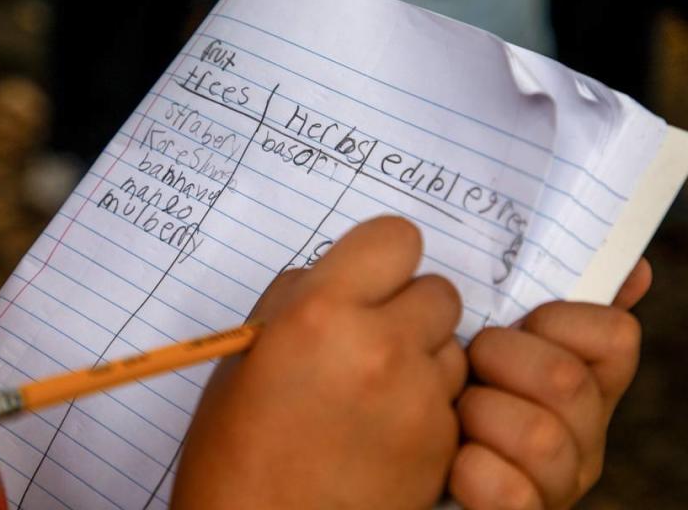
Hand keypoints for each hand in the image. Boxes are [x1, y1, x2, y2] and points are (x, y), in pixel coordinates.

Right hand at [173, 216, 466, 508]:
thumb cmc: (236, 448)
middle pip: (438, 291)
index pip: (397, 238)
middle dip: (409, 309)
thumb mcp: (248, 351)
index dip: (384, 257)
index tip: (370, 278)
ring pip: (451, 346)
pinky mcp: (441, 445)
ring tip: (374, 394)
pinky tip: (383, 433)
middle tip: (372, 339)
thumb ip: (299, 297)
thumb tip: (340, 276)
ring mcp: (418, 400)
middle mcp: (380, 347)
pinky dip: (426, 407)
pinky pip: (451, 400)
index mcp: (321, 313)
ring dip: (423, 358)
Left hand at [449, 259, 651, 508]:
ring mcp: (557, 483)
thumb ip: (543, 299)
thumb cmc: (449, 390)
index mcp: (586, 382)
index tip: (525, 320)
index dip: (563, 318)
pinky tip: (452, 462)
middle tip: (470, 359)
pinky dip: (471, 471)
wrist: (407, 466)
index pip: (615, 334)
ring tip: (455, 412)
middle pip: (568, 379)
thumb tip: (635, 266)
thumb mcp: (494, 342)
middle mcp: (584, 435)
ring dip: (481, 414)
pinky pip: (510, 493)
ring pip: (542, 438)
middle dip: (502, 358)